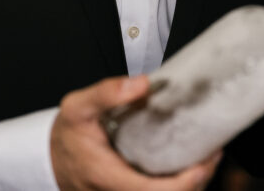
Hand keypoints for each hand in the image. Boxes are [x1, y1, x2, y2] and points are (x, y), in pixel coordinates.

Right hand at [51, 75, 220, 190]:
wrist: (48, 157)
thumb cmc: (65, 135)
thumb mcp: (77, 107)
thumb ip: (107, 92)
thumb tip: (142, 83)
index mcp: (109, 177)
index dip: (190, 180)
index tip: (209, 157)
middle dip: (199, 178)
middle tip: (215, 150)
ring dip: (192, 182)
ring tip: (207, 154)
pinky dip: (180, 183)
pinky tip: (188, 162)